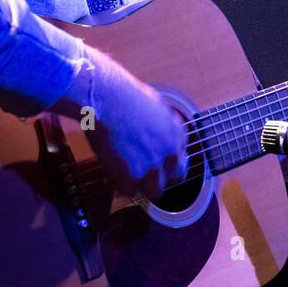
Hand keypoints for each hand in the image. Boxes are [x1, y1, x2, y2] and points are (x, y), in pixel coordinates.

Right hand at [64, 45, 189, 201]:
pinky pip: (130, 192)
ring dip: (142, 186)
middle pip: (174, 178)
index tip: (157, 162)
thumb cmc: (124, 94)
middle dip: (161, 178)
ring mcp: (153, 166)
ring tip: (127, 176)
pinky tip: (113, 173)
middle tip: (143, 174)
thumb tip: (156, 127)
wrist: (106, 98)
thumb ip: (161, 123)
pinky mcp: (133, 177)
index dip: (167, 162)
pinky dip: (121, 185)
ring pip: (155, 191)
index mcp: (177, 133)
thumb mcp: (155, 104)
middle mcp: (170, 151)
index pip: (181, 157)